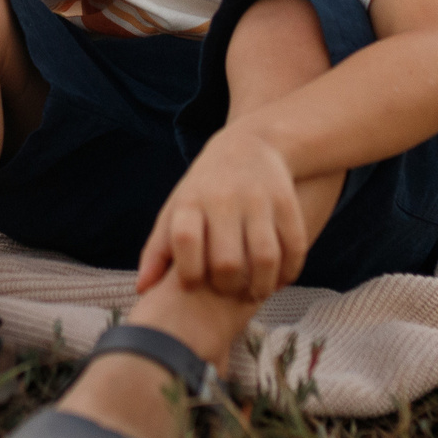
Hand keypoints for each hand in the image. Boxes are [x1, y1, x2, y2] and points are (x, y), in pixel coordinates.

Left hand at [136, 126, 306, 301]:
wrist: (249, 145)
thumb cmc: (204, 189)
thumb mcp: (176, 209)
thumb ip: (158, 250)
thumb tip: (142, 289)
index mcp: (191, 201)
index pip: (185, 240)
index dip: (188, 271)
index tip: (192, 284)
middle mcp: (224, 198)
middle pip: (227, 259)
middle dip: (227, 286)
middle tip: (228, 292)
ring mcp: (259, 199)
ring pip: (265, 258)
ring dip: (261, 286)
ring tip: (254, 292)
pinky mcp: (286, 202)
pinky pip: (294, 246)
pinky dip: (289, 272)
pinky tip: (278, 279)